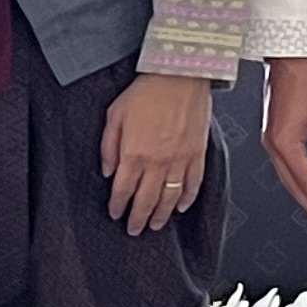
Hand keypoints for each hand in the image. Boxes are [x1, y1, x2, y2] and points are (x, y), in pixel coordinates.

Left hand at [99, 72, 215, 234]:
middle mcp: (157, 162)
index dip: (118, 206)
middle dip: (138, 218)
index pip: (123, 190)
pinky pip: (193, 183)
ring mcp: (180, 160)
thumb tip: (109, 171)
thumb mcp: (114, 116)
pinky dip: (187, 198)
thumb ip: (109, 146)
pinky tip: (181, 207)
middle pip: (146, 200)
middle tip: (134, 229)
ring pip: (169, 197)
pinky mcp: (197, 154)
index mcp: (134, 154)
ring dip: (161, 214)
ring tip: (155, 225)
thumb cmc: (147, 92)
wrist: (180, 77)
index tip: (116, 214)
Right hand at [261, 57, 306, 230]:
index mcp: (284, 143)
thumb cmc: (305, 82)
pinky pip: (286, 164)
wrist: (290, 62)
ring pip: (288, 176)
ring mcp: (271, 139)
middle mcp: (273, 144)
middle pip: (292, 184)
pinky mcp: (275, 133)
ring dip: (303, 193)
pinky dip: (297, 177)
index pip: (304, 180)